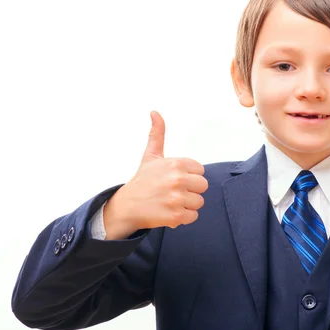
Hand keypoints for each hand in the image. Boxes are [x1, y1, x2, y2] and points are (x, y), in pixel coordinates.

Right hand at [103, 111, 208, 239]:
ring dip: (187, 204)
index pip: (200, 171)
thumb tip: (155, 112)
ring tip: (171, 202)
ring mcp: (177, 199)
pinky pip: (193, 216)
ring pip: (199, 202)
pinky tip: (170, 212)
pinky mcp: (176, 216)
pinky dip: (184, 217)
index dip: (188, 176)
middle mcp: (177, 180)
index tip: (174, 179)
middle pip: (203, 186)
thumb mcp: (151, 155)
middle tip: (173, 192)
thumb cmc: (142, 180)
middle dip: (190, 190)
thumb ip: (157, 134)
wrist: (127, 206)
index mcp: (176, 163)